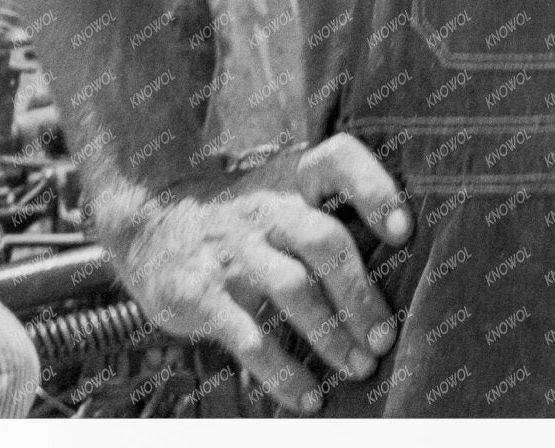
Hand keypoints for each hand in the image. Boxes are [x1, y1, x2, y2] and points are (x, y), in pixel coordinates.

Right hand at [109, 132, 411, 414]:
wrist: (151, 219)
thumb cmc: (244, 215)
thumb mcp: (282, 190)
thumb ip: (329, 211)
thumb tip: (402, 256)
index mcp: (293, 178)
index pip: (339, 160)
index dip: (374, 189)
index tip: (403, 230)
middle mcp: (266, 208)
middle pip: (325, 242)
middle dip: (361, 294)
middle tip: (384, 337)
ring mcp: (233, 251)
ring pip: (294, 291)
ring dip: (331, 335)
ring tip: (358, 368)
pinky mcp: (202, 294)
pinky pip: (250, 337)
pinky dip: (282, 372)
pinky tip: (307, 395)